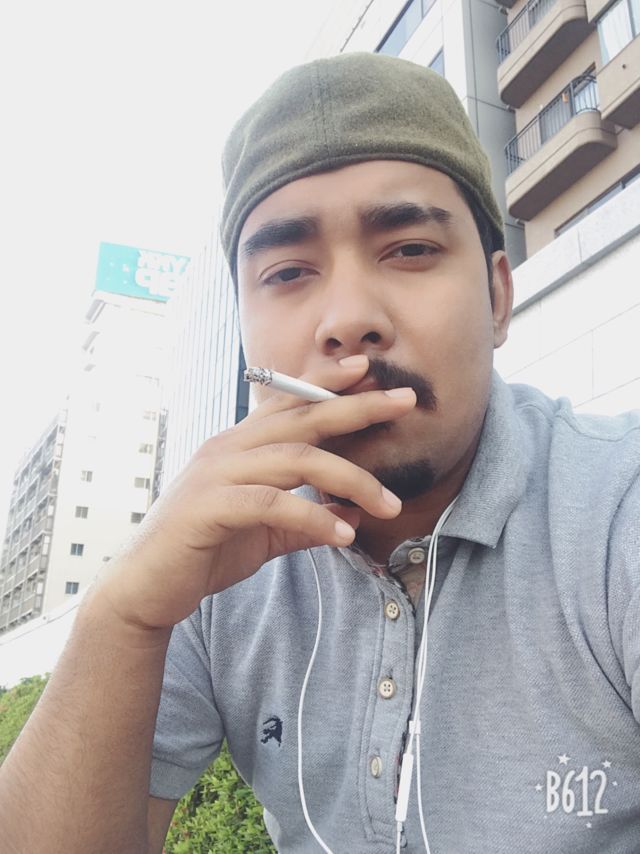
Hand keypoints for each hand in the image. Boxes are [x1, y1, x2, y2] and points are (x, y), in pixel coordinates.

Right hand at [95, 355, 416, 630]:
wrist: (147, 587)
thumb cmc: (204, 550)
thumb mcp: (266, 531)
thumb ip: (305, 519)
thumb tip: (352, 517)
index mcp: (240, 445)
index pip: (291, 403)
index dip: (329, 383)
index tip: (369, 371)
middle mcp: (228, 448)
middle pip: (303, 417)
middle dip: (357, 406)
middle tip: (406, 399)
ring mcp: (217, 473)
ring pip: (296, 458)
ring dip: (351, 478)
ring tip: (390, 503)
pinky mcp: (209, 507)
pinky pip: (272, 503)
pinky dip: (312, 517)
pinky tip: (344, 537)